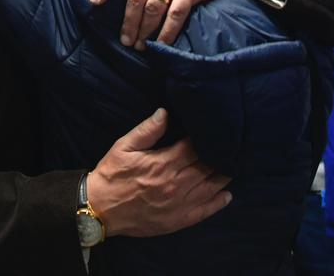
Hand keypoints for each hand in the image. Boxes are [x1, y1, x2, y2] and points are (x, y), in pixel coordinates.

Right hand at [86, 108, 231, 237]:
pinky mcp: (177, 221)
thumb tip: (166, 112)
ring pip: (209, 188)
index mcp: (164, 163)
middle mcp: (175, 184)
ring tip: (233, 167)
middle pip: (207, 167)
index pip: (195, 148)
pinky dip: (217, 203)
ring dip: (223, 177)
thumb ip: (147, 130)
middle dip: (220, 157)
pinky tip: (226, 195)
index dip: (208, 139)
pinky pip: (203, 211)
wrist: (100, 209)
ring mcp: (178, 204)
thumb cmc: (112, 174)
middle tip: (232, 149)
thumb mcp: (124, 146)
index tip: (218, 132)